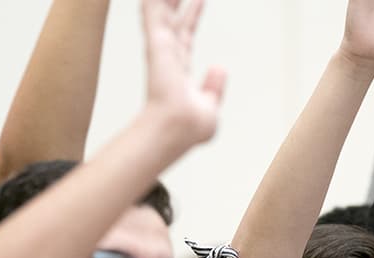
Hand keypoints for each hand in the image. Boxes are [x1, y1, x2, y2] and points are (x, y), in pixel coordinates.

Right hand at [143, 0, 224, 142]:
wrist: (178, 129)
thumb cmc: (190, 127)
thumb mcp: (209, 104)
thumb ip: (213, 87)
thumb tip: (220, 67)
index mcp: (179, 70)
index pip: (187, 35)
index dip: (193, 15)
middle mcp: (168, 55)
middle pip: (172, 17)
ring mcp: (161, 48)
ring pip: (161, 9)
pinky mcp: (157, 43)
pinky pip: (153, 11)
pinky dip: (153, 2)